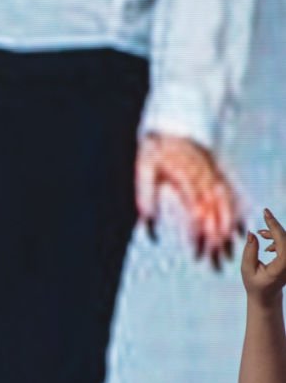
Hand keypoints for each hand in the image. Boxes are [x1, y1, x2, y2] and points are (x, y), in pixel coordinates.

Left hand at [137, 134, 237, 266]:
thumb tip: (148, 226)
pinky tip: (238, 231)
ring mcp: (215, 176)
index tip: (198, 252)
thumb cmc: (156, 147)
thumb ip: (146, 196)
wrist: (175, 120)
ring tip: (229, 252)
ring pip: (228, 206)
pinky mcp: (218, 174)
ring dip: (229, 231)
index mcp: (188, 178)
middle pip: (216, 213)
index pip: (198, 212)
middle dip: (218, 239)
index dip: (200, 234)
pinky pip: (232, 196)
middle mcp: (206, 178)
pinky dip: (237, 213)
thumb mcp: (144, 168)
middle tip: (216, 262)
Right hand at [240, 208, 284, 301]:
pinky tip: (268, 247)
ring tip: (260, 235)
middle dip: (274, 227)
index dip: (273, 224)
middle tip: (263, 218)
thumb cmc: (255, 285)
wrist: (267, 296)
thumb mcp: (247, 269)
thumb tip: (252, 233)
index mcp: (283, 265)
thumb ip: (250, 251)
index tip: (266, 212)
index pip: (282, 239)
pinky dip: (278, 240)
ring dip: (275, 234)